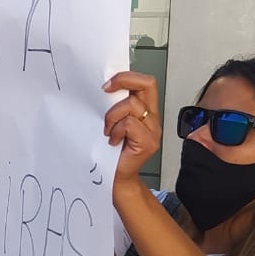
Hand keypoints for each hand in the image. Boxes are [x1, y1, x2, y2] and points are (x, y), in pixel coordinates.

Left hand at [102, 71, 161, 187]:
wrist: (116, 179)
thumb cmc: (111, 152)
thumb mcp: (111, 122)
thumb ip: (113, 106)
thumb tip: (102, 88)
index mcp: (145, 110)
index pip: (145, 82)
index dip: (127, 77)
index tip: (106, 85)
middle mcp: (152, 118)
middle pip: (147, 84)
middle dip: (123, 81)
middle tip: (105, 90)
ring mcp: (152, 130)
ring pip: (132, 105)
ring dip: (112, 116)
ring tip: (108, 130)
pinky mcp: (148, 143)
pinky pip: (130, 124)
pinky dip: (116, 130)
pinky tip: (112, 141)